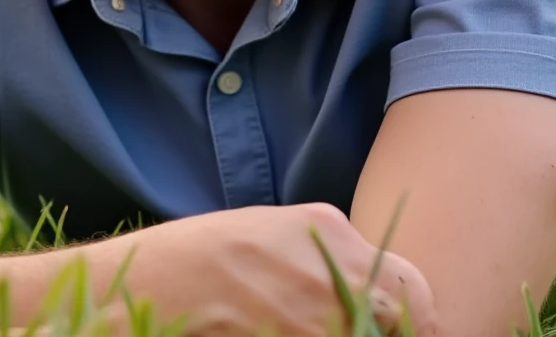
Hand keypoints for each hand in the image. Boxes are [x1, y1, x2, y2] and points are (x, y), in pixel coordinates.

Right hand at [84, 202, 438, 335]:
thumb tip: (364, 289)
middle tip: (370, 334)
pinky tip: (271, 333)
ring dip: (343, 333)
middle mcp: (331, 270)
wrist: (139, 285)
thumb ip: (323, 255)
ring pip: (357, 332)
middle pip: (398, 318)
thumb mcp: (270, 234)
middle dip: (386, 332)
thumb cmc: (195, 259)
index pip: (413, 288)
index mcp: (329, 229)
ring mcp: (313, 316)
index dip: (416, 323)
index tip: (408, 335)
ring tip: (298, 326)